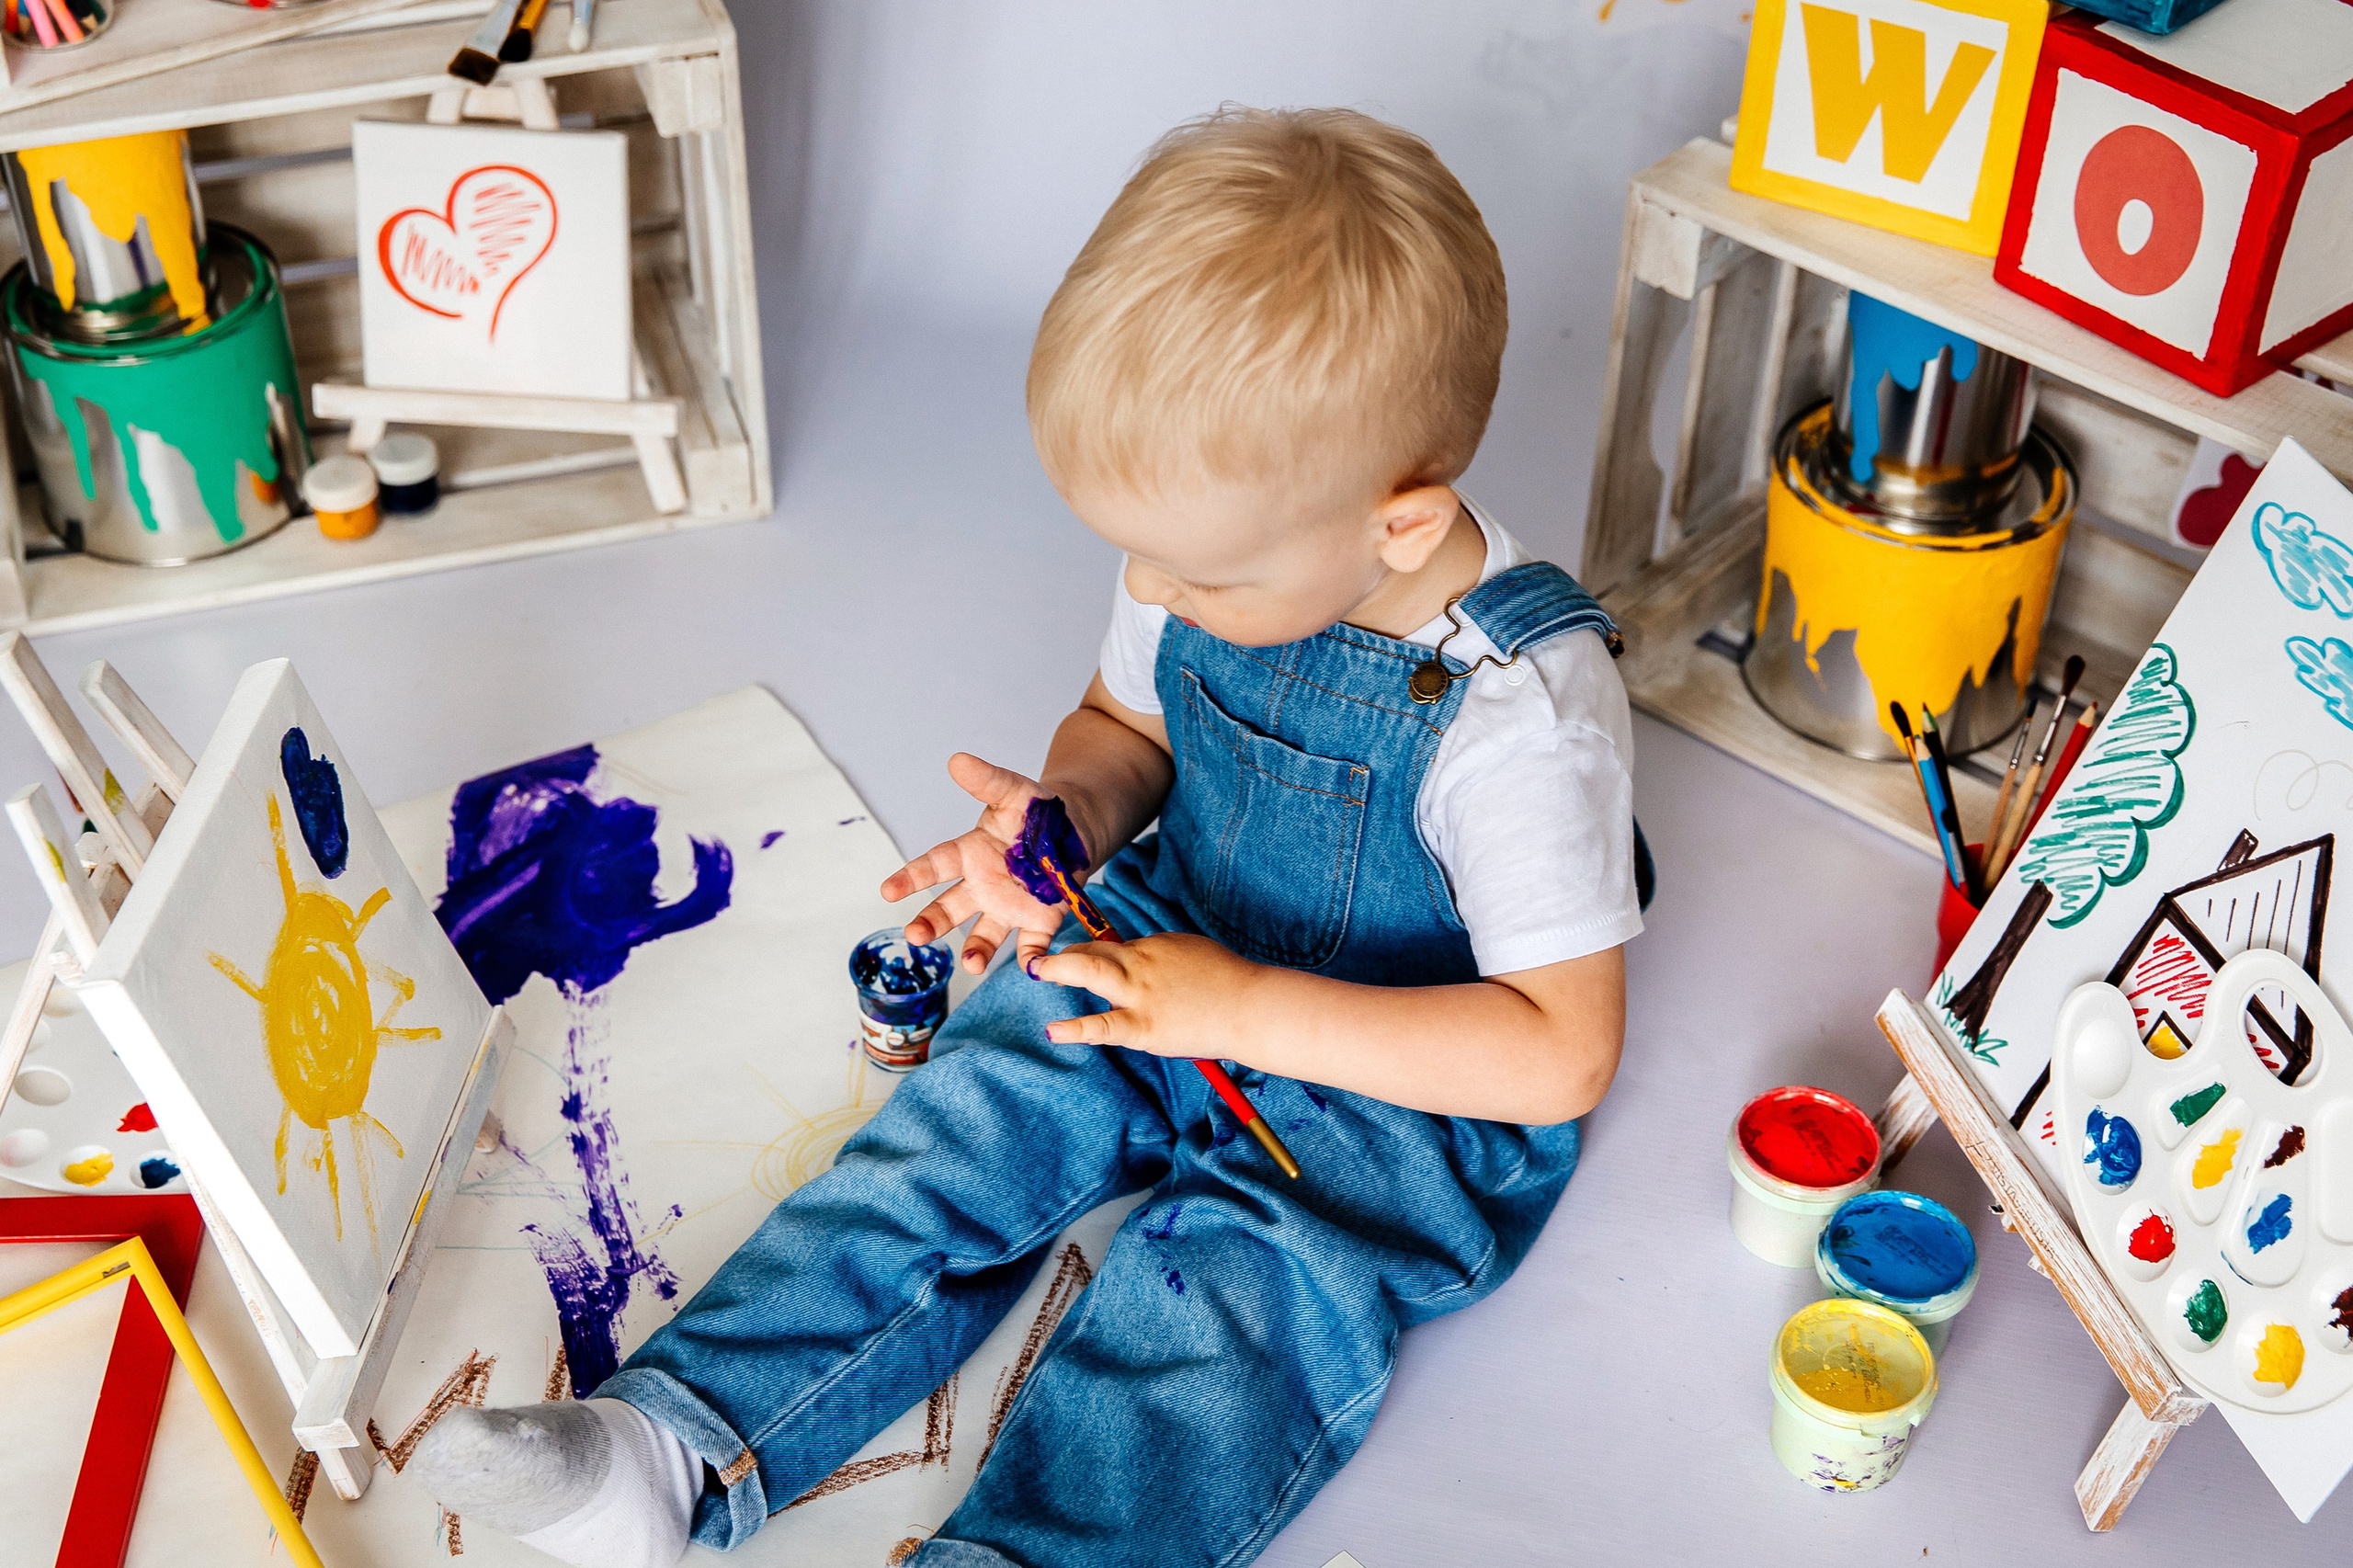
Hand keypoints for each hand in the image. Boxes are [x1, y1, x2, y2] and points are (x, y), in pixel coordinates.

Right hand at [882, 752, 1074, 973]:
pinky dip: (1031, 959)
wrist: (1072, 831)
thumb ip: (986, 781)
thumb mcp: (1012, 791)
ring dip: (976, 951)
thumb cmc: (1034, 812)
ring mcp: (1008, 907)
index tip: (888, 891)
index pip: (936, 866)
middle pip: (950, 907)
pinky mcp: (1038, 922)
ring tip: (971, 965)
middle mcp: (982, 886)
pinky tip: (1032, 968)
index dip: (911, 877)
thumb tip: (957, 760)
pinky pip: (1030, 946)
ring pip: (984, 934)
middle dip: (931, 922)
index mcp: (971, 854)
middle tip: (915, 937)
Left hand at [1035, 933, 1264, 1057]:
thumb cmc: (1231, 982)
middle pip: (1092, 950)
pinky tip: (1054, 1031)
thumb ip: (1166, 959)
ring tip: (1037, 970)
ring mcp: (1139, 994)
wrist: (1250, 1006)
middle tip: (1045, 960)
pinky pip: (1101, 1027)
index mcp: (1153, 947)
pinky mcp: (1143, 1026)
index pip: (1115, 949)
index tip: (1091, 968)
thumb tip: (1148, 965)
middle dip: (1066, 954)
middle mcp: (1140, 964)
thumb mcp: (1194, 954)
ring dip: (1058, 968)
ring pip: (1089, 971)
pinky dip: (1074, 1029)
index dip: (1100, 960)